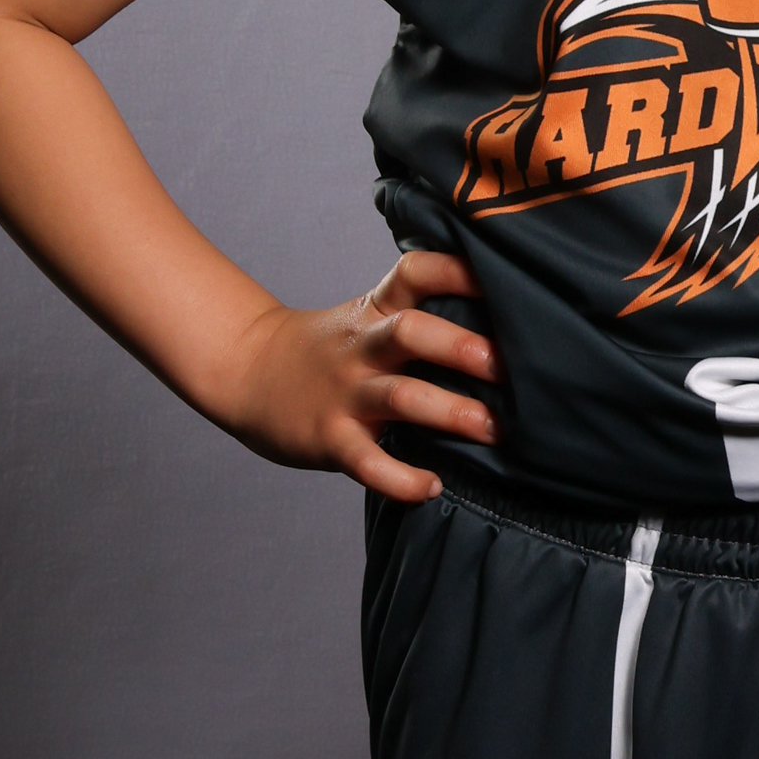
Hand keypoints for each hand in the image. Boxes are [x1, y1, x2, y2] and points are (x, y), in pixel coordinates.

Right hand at [217, 250, 499, 499]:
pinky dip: (399, 478)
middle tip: (509, 367)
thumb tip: (506, 324)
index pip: (416, 273)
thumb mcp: (369, 316)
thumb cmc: (331, 348)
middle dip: (462, 347)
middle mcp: (364, 347)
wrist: (248, 370)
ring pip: (400, 396)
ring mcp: (345, 393)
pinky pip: (367, 462)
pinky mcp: (330, 438)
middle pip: (411, 331)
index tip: (504, 278)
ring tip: (493, 429)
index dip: (457, 270)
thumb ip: (421, 315)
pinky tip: (431, 487)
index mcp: (377, 310)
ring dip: (449, 411)